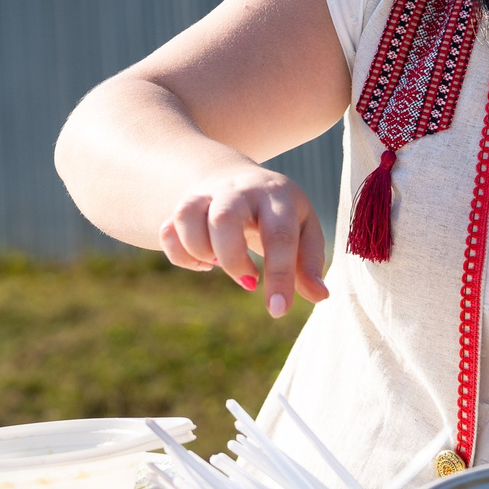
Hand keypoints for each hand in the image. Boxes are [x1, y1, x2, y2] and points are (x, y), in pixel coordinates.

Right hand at [158, 165, 330, 317]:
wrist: (237, 178)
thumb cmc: (278, 214)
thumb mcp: (302, 229)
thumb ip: (310, 262)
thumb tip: (320, 296)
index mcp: (277, 196)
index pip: (278, 236)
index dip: (278, 276)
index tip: (278, 311)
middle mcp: (239, 190)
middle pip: (223, 219)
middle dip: (231, 260)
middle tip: (248, 280)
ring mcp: (206, 194)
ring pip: (186, 217)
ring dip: (199, 252)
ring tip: (219, 263)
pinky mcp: (182, 204)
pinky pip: (167, 230)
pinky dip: (180, 255)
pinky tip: (202, 261)